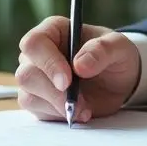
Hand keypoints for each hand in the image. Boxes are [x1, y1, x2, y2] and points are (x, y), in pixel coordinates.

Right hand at [15, 17, 140, 122]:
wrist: (118, 83)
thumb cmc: (116, 57)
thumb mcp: (120, 48)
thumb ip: (103, 50)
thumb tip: (80, 64)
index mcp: (54, 30)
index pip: (34, 43)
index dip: (47, 63)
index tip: (67, 81)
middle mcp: (39, 53)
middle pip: (26, 74)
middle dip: (53, 92)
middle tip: (78, 102)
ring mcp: (35, 77)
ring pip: (27, 95)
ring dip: (57, 106)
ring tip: (84, 108)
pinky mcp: (37, 99)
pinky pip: (36, 110)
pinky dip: (57, 115)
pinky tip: (78, 112)